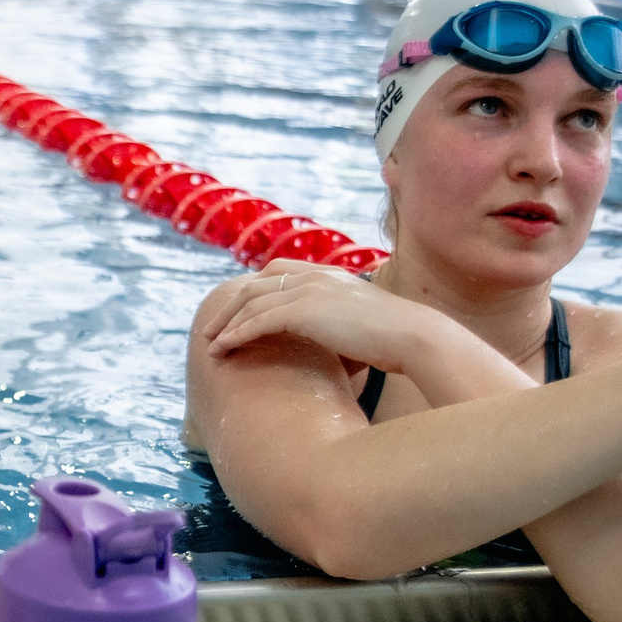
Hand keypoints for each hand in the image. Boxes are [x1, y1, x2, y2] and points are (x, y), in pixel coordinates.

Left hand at [201, 261, 442, 374]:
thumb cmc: (398, 340)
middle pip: (256, 285)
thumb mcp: (366, 325)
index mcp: (329, 275)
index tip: (238, 309)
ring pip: (251, 303)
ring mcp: (308, 291)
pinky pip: (257, 322)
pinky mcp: (303, 312)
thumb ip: (345, 326)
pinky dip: (235, 335)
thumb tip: (341, 346)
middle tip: (212, 328)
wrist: (413, 336)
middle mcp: (315, 276)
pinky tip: (221, 350)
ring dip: (225, 324)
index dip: (253, 289)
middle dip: (231, 306)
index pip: (278, 272)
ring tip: (208, 344)